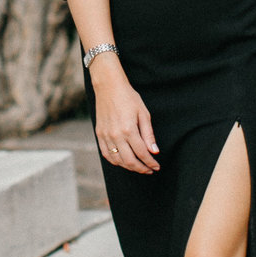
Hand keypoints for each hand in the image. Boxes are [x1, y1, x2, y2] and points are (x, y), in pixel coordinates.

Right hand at [91, 58, 159, 172]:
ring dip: (129, 167)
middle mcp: (116, 135)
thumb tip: (154, 151)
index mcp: (129, 130)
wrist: (109, 87)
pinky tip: (123, 161)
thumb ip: (148, 134)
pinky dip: (115, 161)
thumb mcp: (143, 114)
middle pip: (130, 161)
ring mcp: (106, 136)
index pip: (142, 153)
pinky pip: (106, 154)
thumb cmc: (128, 97)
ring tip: (138, 166)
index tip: (156, 166)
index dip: (150, 163)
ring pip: (118, 160)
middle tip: (149, 169)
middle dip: (142, 168)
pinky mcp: (99, 134)